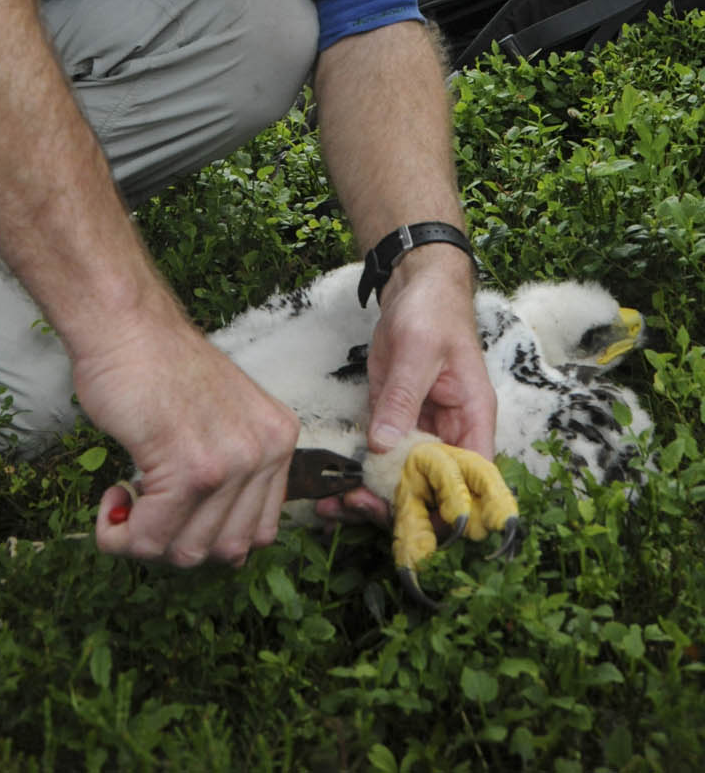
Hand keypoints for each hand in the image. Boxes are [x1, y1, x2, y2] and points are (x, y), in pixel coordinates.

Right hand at [74, 304, 299, 566]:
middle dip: (176, 541)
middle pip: (226, 550)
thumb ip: (233, 471)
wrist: (125, 325)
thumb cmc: (156, 365)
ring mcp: (230, 463)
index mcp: (278, 438)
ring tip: (127, 498)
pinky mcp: (188, 471)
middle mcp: (265, 451)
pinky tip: (112, 495)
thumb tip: (217, 544)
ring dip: (145, 539)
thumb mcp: (222, 417)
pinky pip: (149, 538)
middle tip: (145, 507)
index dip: (209, 534)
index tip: (176, 512)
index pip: (260, 532)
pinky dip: (119, 534)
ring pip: (187, 552)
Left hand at [315, 244, 494, 527]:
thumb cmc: (432, 312)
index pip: (471, 480)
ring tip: (334, 508)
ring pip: (404, 480)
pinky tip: (333, 490)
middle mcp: (450, 433)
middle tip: (356, 506)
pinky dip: (360, 475)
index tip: (410, 520)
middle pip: (434, 489)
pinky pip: (380, 457)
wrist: (414, 286)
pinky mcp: (393, 420)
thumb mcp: (419, 351)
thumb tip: (385, 445)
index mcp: (472, 419)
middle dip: (398, 507)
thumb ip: (403, 398)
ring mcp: (421, 429)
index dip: (448, 508)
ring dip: (373, 497)